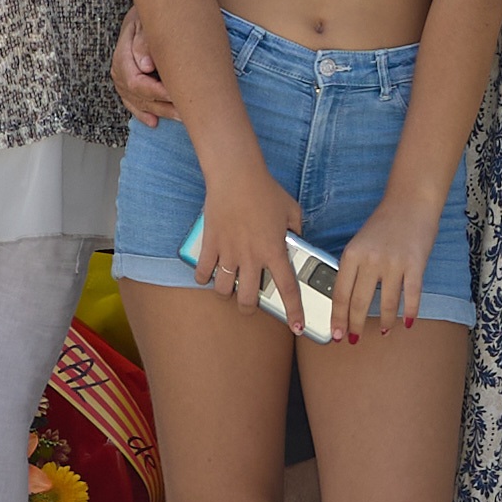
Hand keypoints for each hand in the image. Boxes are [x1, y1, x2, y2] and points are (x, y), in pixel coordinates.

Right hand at [112, 15, 173, 127]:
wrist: (143, 16)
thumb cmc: (148, 17)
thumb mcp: (145, 23)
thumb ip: (144, 41)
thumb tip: (145, 65)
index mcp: (122, 56)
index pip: (135, 82)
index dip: (156, 92)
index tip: (176, 94)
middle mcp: (118, 70)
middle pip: (138, 96)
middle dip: (163, 106)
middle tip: (185, 111)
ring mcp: (121, 80)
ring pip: (138, 103)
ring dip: (160, 112)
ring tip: (181, 117)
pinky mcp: (126, 86)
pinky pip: (132, 104)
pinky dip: (143, 114)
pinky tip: (155, 122)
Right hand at [197, 169, 306, 315]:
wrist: (236, 175)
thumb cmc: (265, 190)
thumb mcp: (292, 210)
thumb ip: (296, 230)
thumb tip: (296, 240)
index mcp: (275, 251)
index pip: (288, 290)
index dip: (294, 312)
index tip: (298, 326)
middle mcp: (252, 257)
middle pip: (249, 299)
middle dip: (250, 308)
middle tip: (250, 305)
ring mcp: (228, 253)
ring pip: (224, 290)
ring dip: (226, 293)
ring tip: (228, 288)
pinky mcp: (210, 244)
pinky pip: (202, 271)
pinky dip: (203, 277)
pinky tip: (207, 276)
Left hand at [339, 192, 439, 337]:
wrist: (410, 203)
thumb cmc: (383, 224)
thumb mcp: (358, 243)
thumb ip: (352, 267)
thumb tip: (345, 299)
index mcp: (351, 254)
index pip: (340, 293)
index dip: (337, 317)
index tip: (335, 333)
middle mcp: (370, 260)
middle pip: (359, 302)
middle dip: (354, 324)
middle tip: (352, 339)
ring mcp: (394, 263)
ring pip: (386, 303)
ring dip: (383, 321)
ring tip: (381, 331)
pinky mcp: (415, 265)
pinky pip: (412, 296)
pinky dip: (409, 312)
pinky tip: (406, 323)